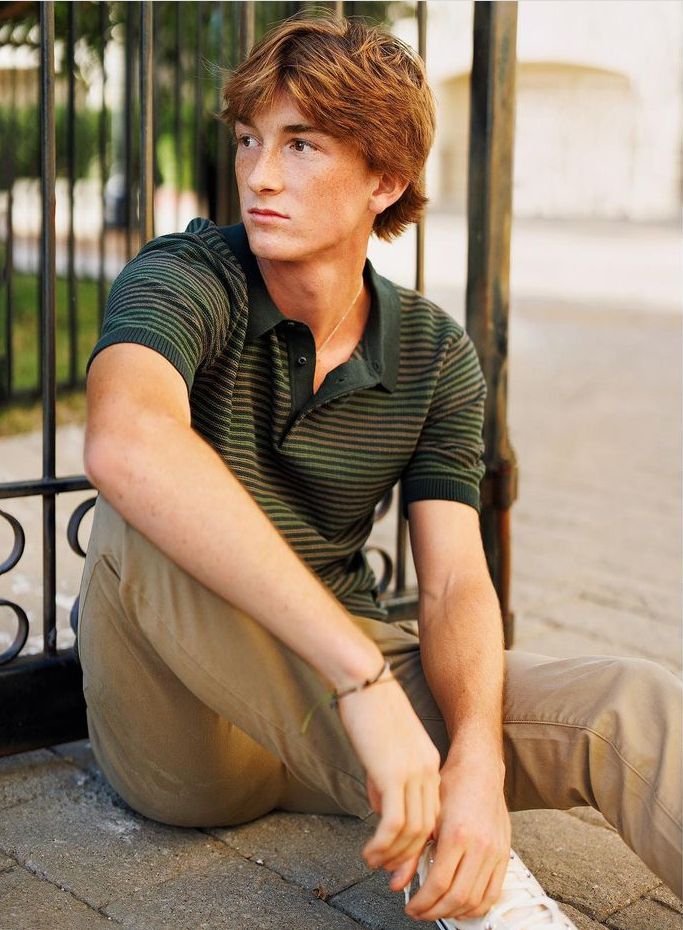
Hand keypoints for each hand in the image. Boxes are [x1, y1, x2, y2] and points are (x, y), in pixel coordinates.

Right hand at [336, 674, 440, 874]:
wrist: (364, 678)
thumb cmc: (368, 707)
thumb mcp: (385, 748)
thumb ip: (386, 778)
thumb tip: (381, 808)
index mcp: (428, 762)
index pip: (432, 812)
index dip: (418, 839)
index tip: (401, 856)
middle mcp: (427, 770)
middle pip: (427, 828)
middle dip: (408, 856)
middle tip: (387, 870)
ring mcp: (413, 773)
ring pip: (413, 832)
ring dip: (393, 855)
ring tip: (373, 863)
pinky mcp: (393, 774)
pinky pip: (394, 825)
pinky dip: (383, 846)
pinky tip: (369, 852)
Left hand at [402, 749, 510, 921]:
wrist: (480, 769)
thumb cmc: (452, 786)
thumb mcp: (428, 815)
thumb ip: (413, 851)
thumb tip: (397, 881)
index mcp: (457, 834)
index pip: (439, 884)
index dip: (422, 902)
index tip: (411, 906)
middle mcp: (480, 846)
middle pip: (458, 897)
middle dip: (434, 911)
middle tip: (419, 912)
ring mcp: (495, 852)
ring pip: (476, 900)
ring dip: (454, 913)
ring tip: (436, 910)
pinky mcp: (504, 854)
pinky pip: (493, 893)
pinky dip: (477, 907)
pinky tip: (461, 906)